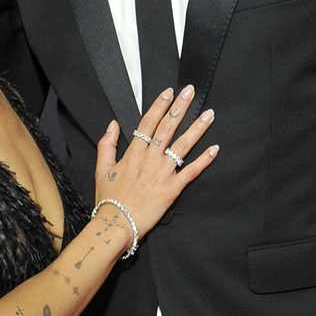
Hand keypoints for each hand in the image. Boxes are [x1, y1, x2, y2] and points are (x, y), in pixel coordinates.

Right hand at [94, 85, 217, 238]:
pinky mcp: (172, 188)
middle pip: (167, 127)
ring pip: (182, 145)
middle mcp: (150, 159)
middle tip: (190, 91)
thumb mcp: (101, 169)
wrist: (116, 223)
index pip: (148, 123)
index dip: (159, 106)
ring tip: (209, 114)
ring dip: (197, 128)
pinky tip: (215, 149)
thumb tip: (112, 124)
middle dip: (180, 108)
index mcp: (133, 153)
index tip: (169, 92)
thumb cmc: (109, 199)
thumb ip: (106, 144)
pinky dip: (204, 160)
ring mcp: (162, 173)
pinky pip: (191, 172)